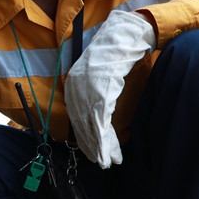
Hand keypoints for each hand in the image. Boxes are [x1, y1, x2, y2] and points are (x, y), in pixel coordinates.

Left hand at [65, 10, 156, 167]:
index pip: (78, 117)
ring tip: (109, 162)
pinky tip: (110, 153)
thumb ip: (96, 92)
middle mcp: (76, 89)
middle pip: (82, 126)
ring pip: (91, 127)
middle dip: (93, 147)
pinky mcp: (101, 92)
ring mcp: (87, 91)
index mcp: (74, 85)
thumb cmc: (115, 54)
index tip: (94, 152)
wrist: (124, 35)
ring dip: (101, 148)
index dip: (86, 137)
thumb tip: (98, 112)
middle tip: (103, 163)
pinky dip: (105, 140)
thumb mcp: (101, 76)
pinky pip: (101, 122)